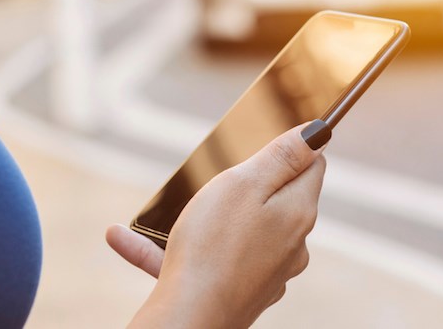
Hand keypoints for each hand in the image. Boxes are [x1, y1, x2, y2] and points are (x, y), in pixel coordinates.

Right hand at [107, 123, 326, 327]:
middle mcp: (290, 244)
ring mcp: (266, 272)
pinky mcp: (238, 291)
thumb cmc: (213, 245)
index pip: (312, 166)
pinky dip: (170, 250)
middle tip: (215, 175)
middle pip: (278, 198)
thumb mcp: (245, 183)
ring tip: (158, 208)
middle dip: (248, 183)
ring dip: (200, 217)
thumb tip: (318, 133)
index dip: (292, 148)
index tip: (264, 140)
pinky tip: (124, 238)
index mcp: (297, 212)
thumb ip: (282, 156)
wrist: (189, 319)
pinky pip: (205, 261)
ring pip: (236, 231)